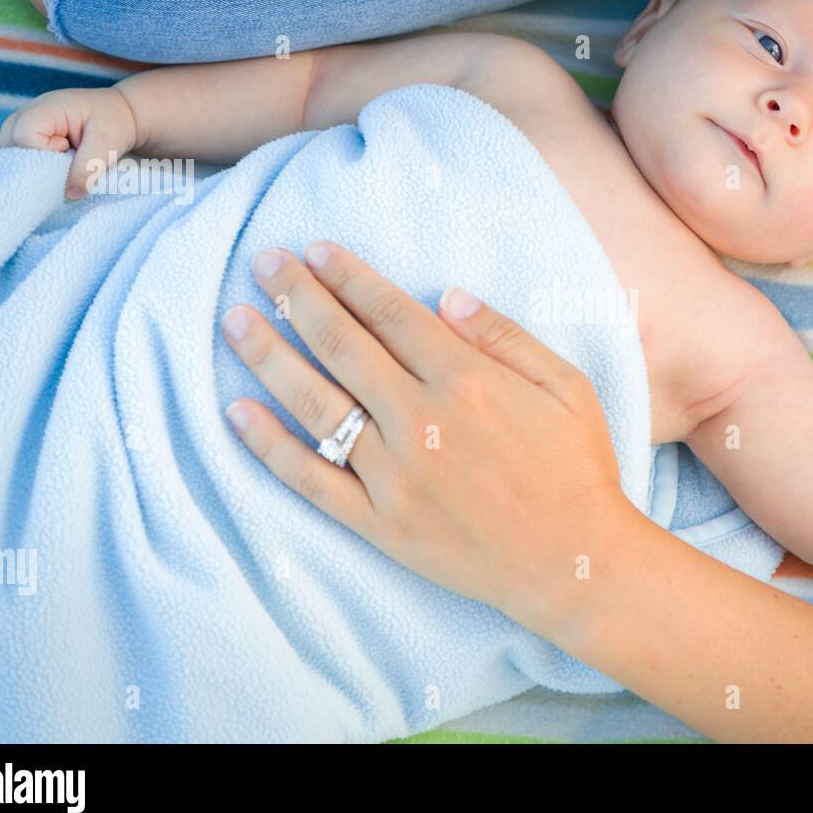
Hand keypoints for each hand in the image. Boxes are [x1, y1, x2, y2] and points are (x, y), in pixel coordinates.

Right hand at [0, 87, 138, 201]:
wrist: (122, 114)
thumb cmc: (114, 122)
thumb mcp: (107, 144)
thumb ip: (87, 169)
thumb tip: (69, 196)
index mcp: (47, 107)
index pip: (24, 134)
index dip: (44, 151)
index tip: (68, 150)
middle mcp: (29, 114)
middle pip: (8, 142)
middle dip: (33, 162)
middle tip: (65, 158)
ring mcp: (26, 124)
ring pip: (11, 152)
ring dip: (35, 165)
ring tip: (63, 159)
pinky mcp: (30, 137)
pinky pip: (19, 156)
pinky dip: (36, 165)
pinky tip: (57, 162)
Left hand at [219, 241, 640, 625]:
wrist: (573, 562)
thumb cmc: (578, 468)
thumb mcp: (566, 386)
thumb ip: (505, 337)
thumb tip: (446, 296)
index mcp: (467, 381)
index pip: (391, 314)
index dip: (350, 277)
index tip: (316, 250)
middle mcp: (420, 421)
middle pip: (343, 345)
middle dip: (298, 297)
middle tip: (263, 264)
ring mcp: (393, 475)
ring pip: (316, 404)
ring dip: (269, 357)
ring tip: (234, 321)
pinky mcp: (378, 523)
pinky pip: (311, 480)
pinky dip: (270, 446)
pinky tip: (237, 412)